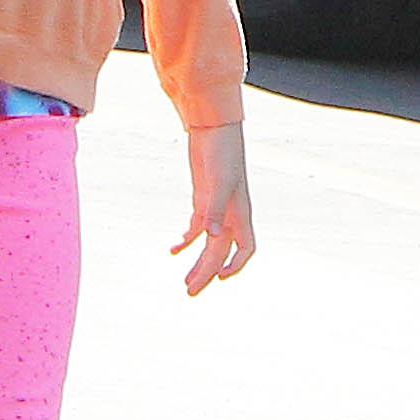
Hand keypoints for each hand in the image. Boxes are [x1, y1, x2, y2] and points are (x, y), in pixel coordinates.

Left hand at [175, 122, 255, 293]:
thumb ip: (213, 210)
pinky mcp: (202, 198)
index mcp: (239, 212)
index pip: (245, 249)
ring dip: (197, 263)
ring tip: (185, 282)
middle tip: (190, 292)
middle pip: (220, 252)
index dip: (236, 266)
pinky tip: (173, 250)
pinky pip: (196, 228)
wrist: (212, 126)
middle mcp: (230, 214)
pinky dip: (186, 241)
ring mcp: (215, 207)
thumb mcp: (217, 181)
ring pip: (208, 244)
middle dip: (207, 274)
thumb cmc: (220, 151)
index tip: (219, 279)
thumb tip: (210, 238)